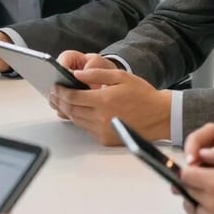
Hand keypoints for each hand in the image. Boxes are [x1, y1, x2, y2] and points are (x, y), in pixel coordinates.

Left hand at [49, 59, 171, 143]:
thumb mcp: (120, 76)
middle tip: (53, 94)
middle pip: (70, 110)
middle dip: (59, 101)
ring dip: (66, 111)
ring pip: (76, 120)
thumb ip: (96, 74)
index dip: (60, 91)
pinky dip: (78, 120)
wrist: (160, 115)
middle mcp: (101, 117)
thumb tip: (76, 75)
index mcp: (103, 100)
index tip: (54, 87)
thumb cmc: (142, 94)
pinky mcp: (106, 139)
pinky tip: (76, 112)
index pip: (72, 97)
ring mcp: (103, 130)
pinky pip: (86, 129)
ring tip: (61, 102)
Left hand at [181, 145, 213, 213]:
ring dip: (197, 201)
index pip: (185, 175)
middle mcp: (211, 203)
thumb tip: (202, 152)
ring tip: (212, 195)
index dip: (189, 170)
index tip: (195, 169)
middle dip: (193, 185)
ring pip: (194, 209)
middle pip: (188, 192)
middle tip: (205, 181)